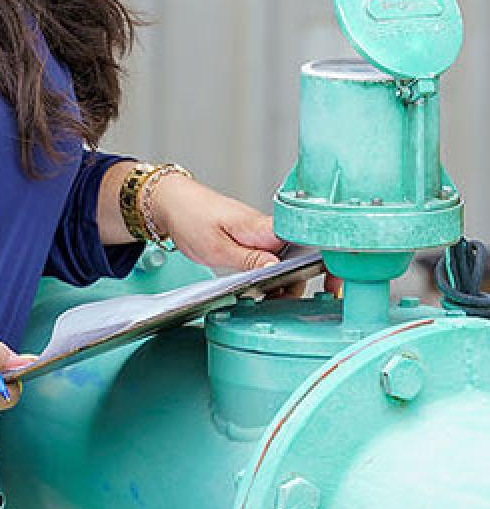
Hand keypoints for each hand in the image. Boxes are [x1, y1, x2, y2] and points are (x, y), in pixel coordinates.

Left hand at [154, 174, 341, 294]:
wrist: (172, 203)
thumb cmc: (191, 217)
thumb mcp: (216, 246)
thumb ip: (248, 260)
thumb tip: (278, 269)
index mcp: (265, 228)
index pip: (310, 242)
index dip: (330, 263)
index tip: (337, 285)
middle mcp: (269, 231)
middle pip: (303, 262)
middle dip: (302, 285)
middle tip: (285, 305)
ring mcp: (263, 237)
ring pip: (289, 266)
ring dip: (284, 286)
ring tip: (268, 303)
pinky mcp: (255, 243)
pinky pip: (274, 263)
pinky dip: (273, 280)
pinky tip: (262, 294)